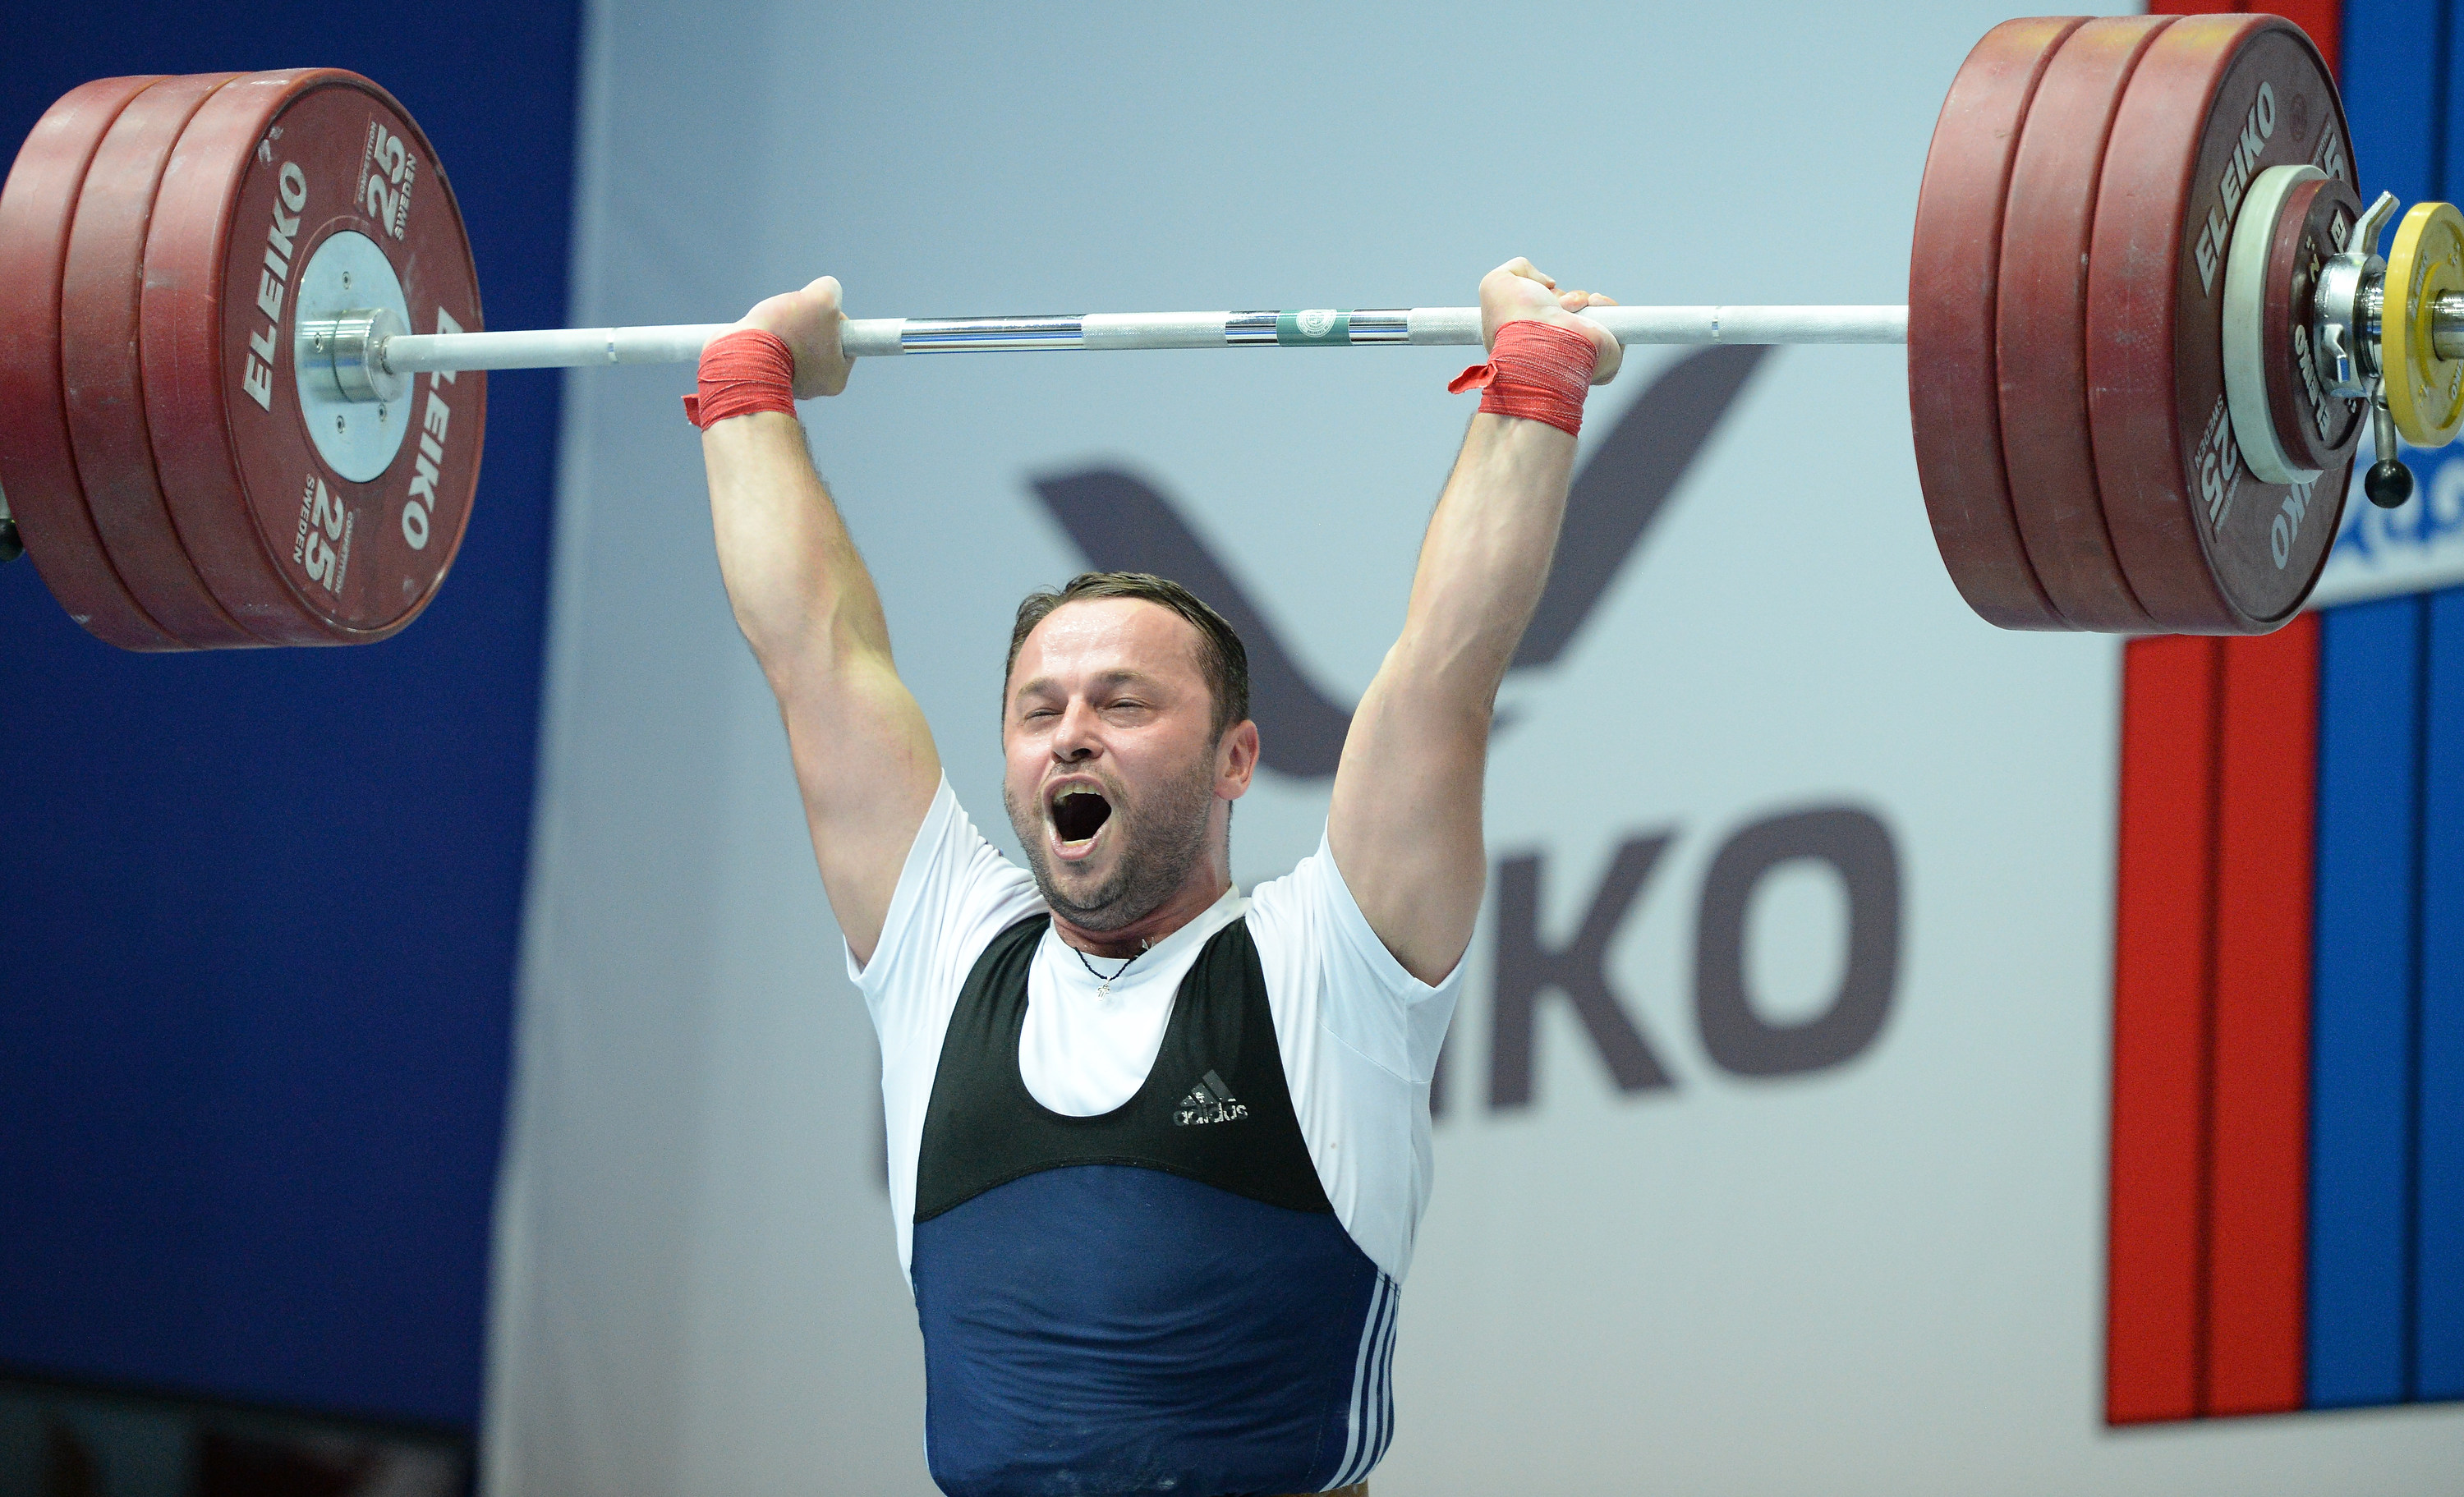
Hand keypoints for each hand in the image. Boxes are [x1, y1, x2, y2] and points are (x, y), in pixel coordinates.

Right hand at [739, 275, 851, 397]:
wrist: (738, 356)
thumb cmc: (785, 333)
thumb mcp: (822, 298)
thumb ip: (831, 289)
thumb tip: (825, 290)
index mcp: (836, 377)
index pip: (844, 339)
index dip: (832, 315)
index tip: (817, 309)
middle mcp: (814, 387)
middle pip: (817, 339)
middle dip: (804, 321)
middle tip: (792, 317)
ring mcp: (786, 384)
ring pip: (792, 343)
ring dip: (783, 327)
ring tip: (772, 324)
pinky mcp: (761, 377)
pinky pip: (769, 350)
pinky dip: (764, 337)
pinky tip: (758, 332)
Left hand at [1477, 257, 1620, 385]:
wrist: (1545, 341)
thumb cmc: (1516, 319)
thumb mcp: (1496, 283)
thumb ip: (1516, 270)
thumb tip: (1547, 283)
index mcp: (1521, 342)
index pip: (1533, 314)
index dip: (1536, 296)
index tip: (1534, 295)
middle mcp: (1550, 349)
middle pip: (1561, 310)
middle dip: (1560, 297)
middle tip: (1554, 303)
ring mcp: (1578, 352)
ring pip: (1587, 312)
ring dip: (1579, 299)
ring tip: (1569, 307)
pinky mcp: (1605, 354)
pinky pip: (1614, 320)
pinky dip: (1605, 305)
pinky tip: (1592, 305)